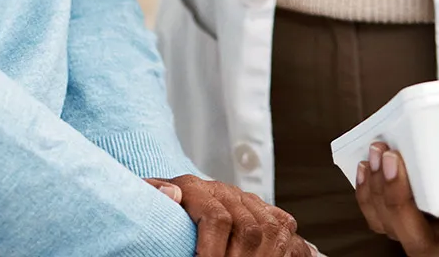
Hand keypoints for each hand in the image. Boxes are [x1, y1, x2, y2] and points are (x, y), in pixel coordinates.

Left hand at [145, 176, 319, 256]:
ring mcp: (250, 201)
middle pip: (248, 229)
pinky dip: (284, 249)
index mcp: (196, 188)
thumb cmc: (166, 214)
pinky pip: (285, 227)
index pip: (216, 218)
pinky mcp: (268, 211)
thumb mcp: (153, 207)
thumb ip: (154, 196)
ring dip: (262, 256)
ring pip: (271, 229)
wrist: (183, 202)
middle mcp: (227, 193)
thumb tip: (171, 194)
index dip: (211, 251)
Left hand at [353, 143, 438, 256]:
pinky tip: (368, 165)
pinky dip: (370, 195)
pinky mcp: (412, 223)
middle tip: (394, 160)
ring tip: (378, 155)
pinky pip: (383, 219)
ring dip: (379, 195)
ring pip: (394, 231)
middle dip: (399, 200)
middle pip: (420, 241)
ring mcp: (434, 237)